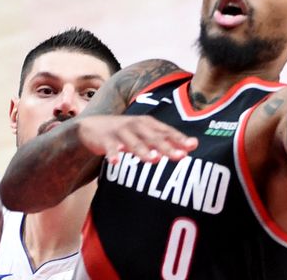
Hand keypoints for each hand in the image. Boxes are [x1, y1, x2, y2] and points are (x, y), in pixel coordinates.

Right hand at [77, 115, 197, 163]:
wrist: (93, 127)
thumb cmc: (126, 133)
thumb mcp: (146, 133)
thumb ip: (167, 140)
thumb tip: (193, 145)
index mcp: (148, 124)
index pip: (167, 132)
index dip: (180, 139)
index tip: (192, 146)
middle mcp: (136, 125)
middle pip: (154, 138)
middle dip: (167, 147)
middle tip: (180, 156)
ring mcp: (121, 132)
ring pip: (134, 143)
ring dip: (144, 151)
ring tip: (154, 160)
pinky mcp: (106, 139)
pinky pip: (110, 147)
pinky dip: (113, 153)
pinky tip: (115, 161)